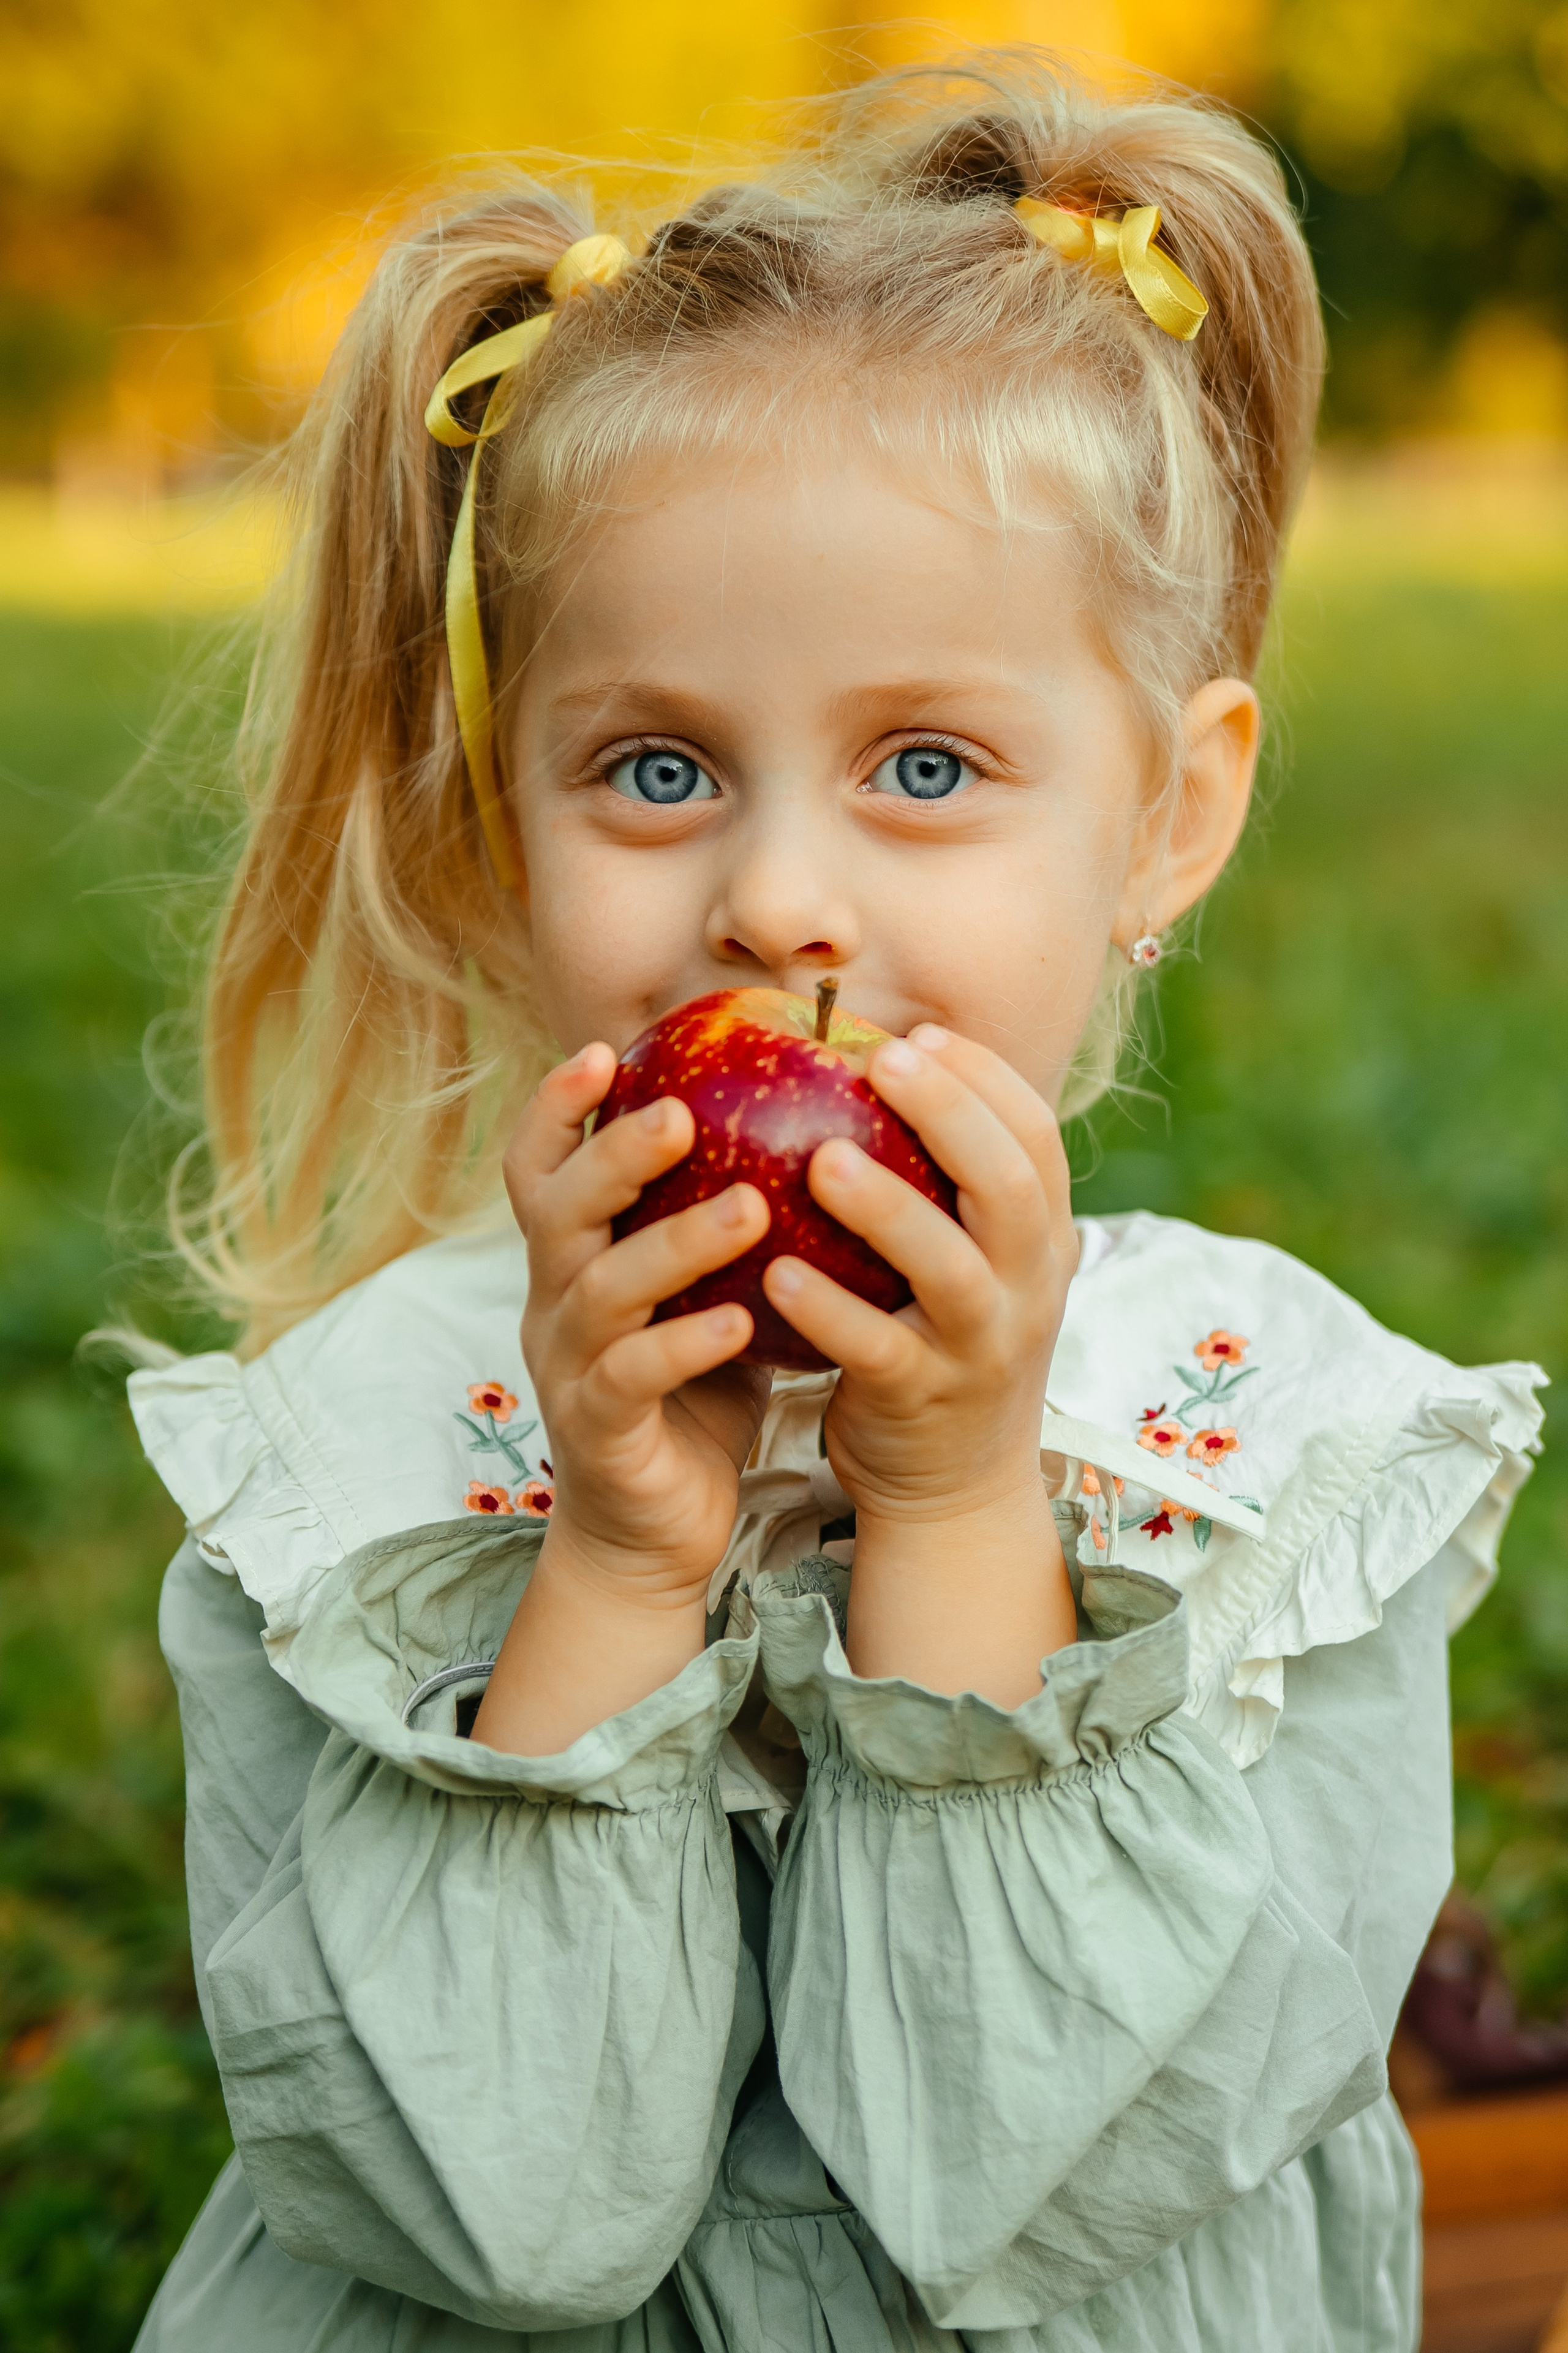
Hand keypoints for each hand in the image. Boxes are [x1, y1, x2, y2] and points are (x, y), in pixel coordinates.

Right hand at [504, 1043, 771, 1605]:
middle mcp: (555, 1303)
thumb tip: (811, 1121)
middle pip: (559, 1210)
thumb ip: (723, 1216)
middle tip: (683, 1112)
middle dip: (615, 1154)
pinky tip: (741, 1324)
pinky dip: (684, 1346)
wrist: (652, 1530)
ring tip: (750, 1208)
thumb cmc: (692, 1390)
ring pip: (601, 1290)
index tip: (605, 1049)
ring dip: (673, 1244)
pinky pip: (631, 1380)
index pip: (539, 1166)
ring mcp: (568, 1369)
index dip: (557, 1106)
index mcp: (573, 1259)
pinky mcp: (598, 1433)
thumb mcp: (703, 1289)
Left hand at [761, 1026, 1078, 1697]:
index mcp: (1041, 1237)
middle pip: (1007, 1183)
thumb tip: (866, 1065)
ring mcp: (980, 1346)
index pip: (1036, 1136)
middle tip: (879, 1058)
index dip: (985, 1077)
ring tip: (819, 1158)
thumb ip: (941, 1183)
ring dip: (886, 1206)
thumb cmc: (940, 1341)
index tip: (921, 1033)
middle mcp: (1027, 1285)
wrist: (955, 1489)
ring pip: (948, 1266)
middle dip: (949, 1112)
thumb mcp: (969, 1261)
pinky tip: (777, 1273)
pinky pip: (876, 1349)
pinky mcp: (923, 1399)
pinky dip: (829, 1310)